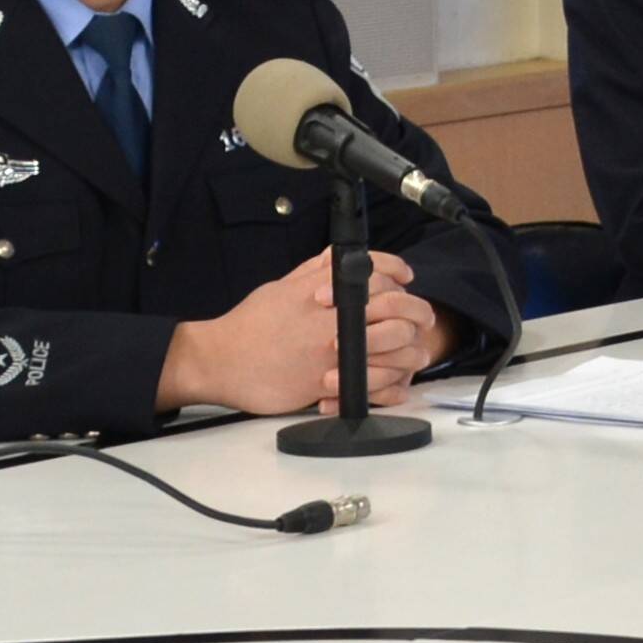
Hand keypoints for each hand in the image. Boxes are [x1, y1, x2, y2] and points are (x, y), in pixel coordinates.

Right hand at [160, 251, 436, 416]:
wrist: (220, 361)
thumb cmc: (249, 325)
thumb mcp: (283, 286)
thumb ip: (316, 271)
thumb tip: (339, 258)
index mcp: (323, 289)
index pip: (379, 271)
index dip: (399, 273)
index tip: (406, 279)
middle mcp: (334, 316)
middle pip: (398, 307)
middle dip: (417, 312)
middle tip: (422, 320)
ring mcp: (335, 350)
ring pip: (396, 346)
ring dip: (412, 349)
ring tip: (414, 353)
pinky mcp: (330, 382)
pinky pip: (377, 383)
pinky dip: (392, 384)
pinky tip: (395, 382)